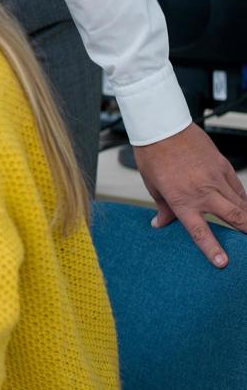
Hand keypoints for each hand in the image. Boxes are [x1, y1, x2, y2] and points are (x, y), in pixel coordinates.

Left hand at [135, 123, 246, 266]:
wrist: (162, 126)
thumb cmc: (153, 155)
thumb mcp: (152, 185)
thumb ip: (162, 207)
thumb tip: (160, 223)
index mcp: (182, 199)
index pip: (200, 230)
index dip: (212, 248)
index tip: (223, 262)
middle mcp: (202, 191)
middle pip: (234, 217)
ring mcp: (216, 178)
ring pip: (241, 203)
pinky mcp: (223, 166)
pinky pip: (237, 187)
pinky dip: (242, 198)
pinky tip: (243, 205)